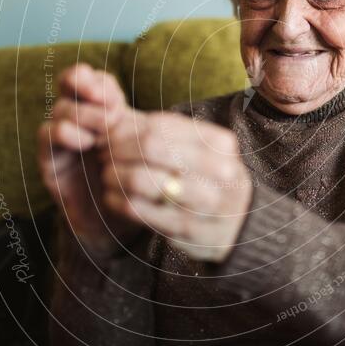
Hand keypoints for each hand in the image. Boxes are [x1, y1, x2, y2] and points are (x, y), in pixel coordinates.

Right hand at [37, 63, 143, 258]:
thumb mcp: (144, 151)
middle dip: (88, 88)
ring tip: (105, 128)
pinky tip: (85, 143)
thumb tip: (159, 112)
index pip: (91, 78)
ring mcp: (61, 138)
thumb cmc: (134, 181)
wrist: (115, 223)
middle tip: (112, 109)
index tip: (117, 98)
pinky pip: (47, 135)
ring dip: (83, 113)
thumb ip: (144, 127)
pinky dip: (65, 133)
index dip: (98, 80)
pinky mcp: (49, 159)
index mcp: (100, 110)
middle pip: (70, 84)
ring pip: (60, 108)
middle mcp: (77, 119)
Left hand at [98, 111, 253, 262]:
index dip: (127, 128)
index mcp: (220, 143)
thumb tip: (115, 116)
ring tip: (107, 175)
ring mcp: (206, 202)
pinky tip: (112, 198)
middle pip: (151, 147)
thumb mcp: (200, 152)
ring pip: (143, 179)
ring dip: (115, 175)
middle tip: (103, 153)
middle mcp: (219, 170)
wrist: (241, 227)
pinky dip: (118, 201)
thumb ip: (163, 133)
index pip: (160, 125)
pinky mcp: (189, 230)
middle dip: (118, 148)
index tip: (108, 133)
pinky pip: (140, 210)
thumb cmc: (210, 181)